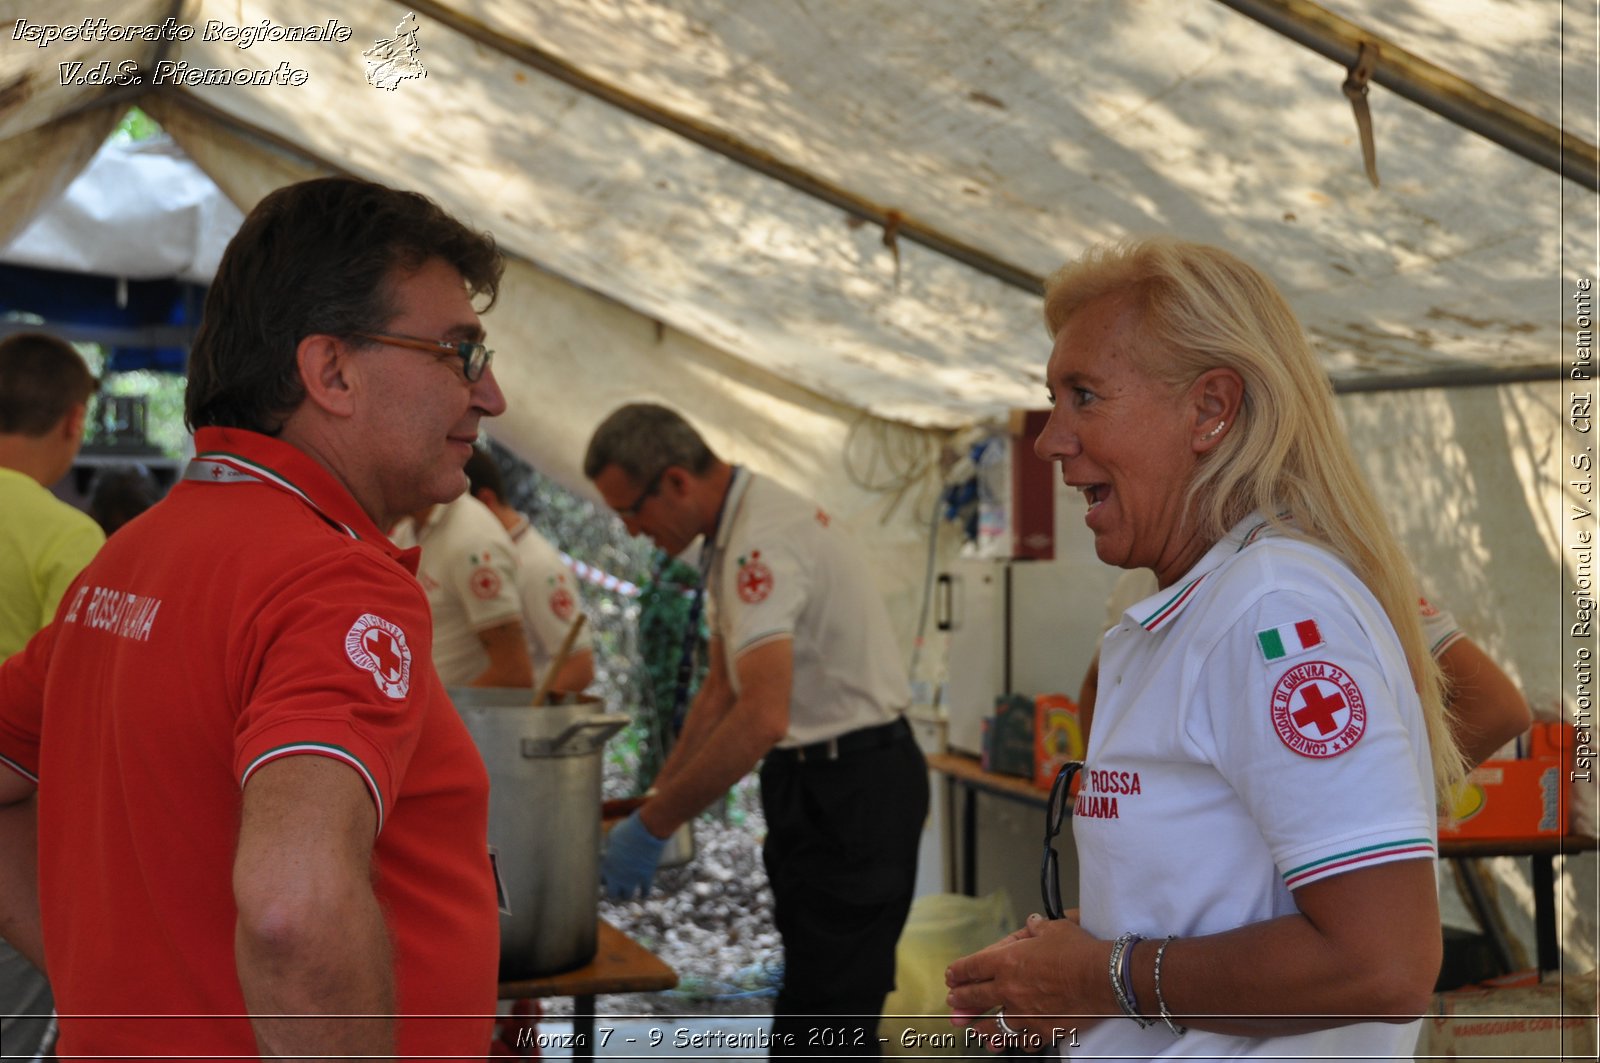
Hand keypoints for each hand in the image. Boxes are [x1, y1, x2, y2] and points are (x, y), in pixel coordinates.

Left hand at [601, 810, 667, 899]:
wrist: (647, 830)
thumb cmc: (628, 829)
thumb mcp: (612, 837)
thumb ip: (610, 848)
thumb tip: (610, 850)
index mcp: (607, 866)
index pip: (600, 880)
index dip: (602, 876)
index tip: (604, 873)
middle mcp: (618, 876)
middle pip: (612, 893)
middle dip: (612, 889)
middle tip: (614, 885)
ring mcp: (633, 879)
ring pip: (627, 896)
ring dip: (626, 893)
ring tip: (626, 891)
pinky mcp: (647, 877)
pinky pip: (645, 892)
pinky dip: (643, 894)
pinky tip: (642, 896)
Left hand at [945, 911, 1107, 1049]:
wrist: (1102, 978)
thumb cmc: (1079, 951)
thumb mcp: (1053, 929)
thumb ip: (1036, 928)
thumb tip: (1031, 924)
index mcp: (1007, 961)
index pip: (972, 967)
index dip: (959, 971)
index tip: (952, 976)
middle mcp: (1010, 989)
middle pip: (976, 996)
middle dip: (961, 999)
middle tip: (953, 1002)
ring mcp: (1024, 1013)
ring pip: (993, 1024)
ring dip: (980, 1026)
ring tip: (972, 1027)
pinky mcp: (1042, 1029)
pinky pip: (1022, 1039)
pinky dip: (1015, 1040)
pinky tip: (1009, 1041)